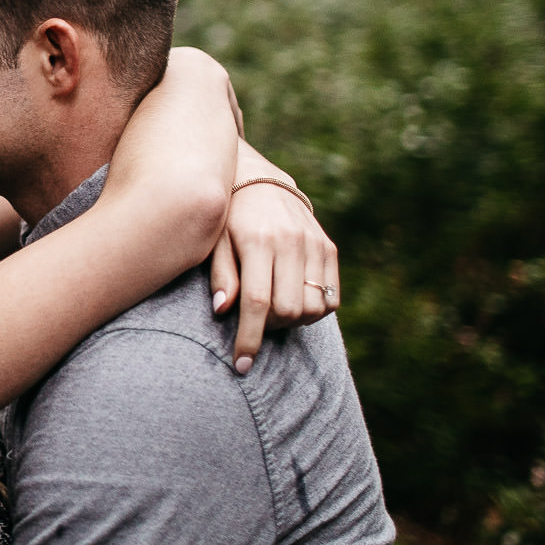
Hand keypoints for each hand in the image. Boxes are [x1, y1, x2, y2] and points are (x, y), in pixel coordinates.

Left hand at [209, 153, 338, 373]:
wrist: (256, 178)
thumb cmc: (225, 216)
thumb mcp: (213, 240)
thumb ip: (220, 275)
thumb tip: (222, 311)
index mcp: (259, 240)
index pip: (257, 302)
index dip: (249, 338)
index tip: (241, 365)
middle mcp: (291, 242)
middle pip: (288, 309)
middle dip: (269, 329)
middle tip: (253, 325)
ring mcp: (315, 244)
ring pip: (313, 308)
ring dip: (292, 322)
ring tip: (271, 312)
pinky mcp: (328, 247)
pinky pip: (331, 297)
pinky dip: (314, 311)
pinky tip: (292, 302)